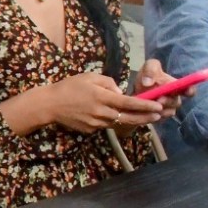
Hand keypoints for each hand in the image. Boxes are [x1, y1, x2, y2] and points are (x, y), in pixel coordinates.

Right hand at [33, 72, 163, 134]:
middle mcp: (102, 112)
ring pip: (119, 122)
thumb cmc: (69, 86)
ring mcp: (96, 123)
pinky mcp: (91, 130)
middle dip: (145, 117)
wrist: (50, 105)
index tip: (158, 105)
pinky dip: (112, 121)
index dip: (145, 105)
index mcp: (102, 97)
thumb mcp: (89, 77)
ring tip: (144, 118)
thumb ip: (108, 83)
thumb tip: (121, 92)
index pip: (129, 102)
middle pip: (129, 117)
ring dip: (133, 120)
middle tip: (158, 115)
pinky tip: (113, 116)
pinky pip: (106, 125)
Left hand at [133, 58, 189, 125]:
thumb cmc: (148, 76)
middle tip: (159, 99)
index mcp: (176, 86)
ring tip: (148, 104)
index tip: (188, 91)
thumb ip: (151, 69)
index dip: (190, 91)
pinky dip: (152, 114)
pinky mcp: (159, 117)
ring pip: (168, 112)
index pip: (189, 90)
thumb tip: (148, 83)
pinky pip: (158, 118)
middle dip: (168, 101)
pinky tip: (145, 110)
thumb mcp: (149, 67)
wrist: (136, 90)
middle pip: (176, 103)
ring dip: (159, 109)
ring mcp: (168, 109)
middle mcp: (175, 98)